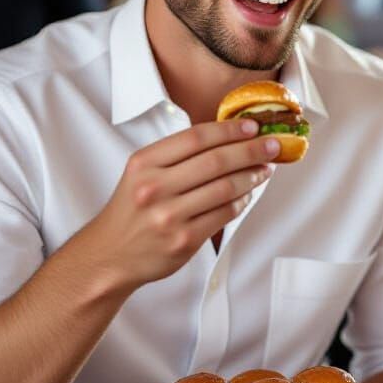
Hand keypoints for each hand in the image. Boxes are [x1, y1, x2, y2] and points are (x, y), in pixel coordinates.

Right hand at [70, 119, 279, 290]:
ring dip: (252, 176)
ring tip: (265, 169)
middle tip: (272, 146)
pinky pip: (224, 214)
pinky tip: (248, 193)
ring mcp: (169, 216)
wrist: (110, 255)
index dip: (229, 130)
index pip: (196, 138)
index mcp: (144, 163)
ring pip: (225, 188)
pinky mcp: (184, 240)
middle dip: (251, 150)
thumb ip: (178, 156)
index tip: (252, 126)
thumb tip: (230, 139)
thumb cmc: (133, 209)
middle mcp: (154, 188)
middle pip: (216, 161)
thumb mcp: (142, 173)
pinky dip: (242, 201)